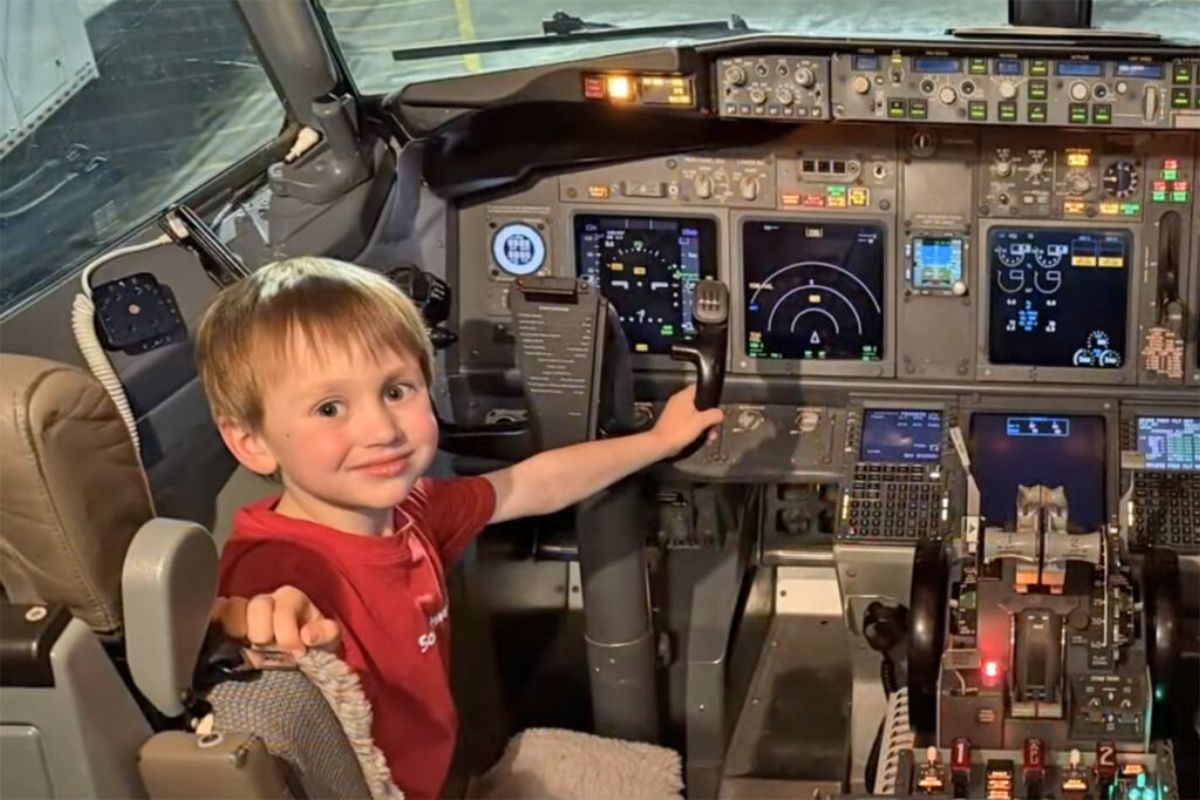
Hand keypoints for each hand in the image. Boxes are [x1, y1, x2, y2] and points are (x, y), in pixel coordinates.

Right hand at [210, 586, 340, 667]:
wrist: (297, 660)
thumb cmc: (312, 646)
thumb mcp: (327, 639)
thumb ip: (326, 633)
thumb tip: (308, 635)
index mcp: (290, 600)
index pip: (284, 607)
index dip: (288, 631)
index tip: (295, 652)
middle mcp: (265, 602)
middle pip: (256, 606)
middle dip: (262, 631)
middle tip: (266, 649)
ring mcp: (242, 612)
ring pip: (230, 608)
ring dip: (235, 628)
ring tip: (242, 647)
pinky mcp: (223, 625)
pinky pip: (212, 616)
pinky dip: (212, 625)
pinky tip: (216, 641)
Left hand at [650, 386, 724, 456]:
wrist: (661, 445)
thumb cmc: (677, 431)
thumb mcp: (702, 421)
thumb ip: (714, 415)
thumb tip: (720, 413)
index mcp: (684, 396)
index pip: (699, 387)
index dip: (709, 395)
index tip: (715, 404)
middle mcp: (678, 402)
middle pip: (700, 405)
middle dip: (709, 418)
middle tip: (713, 426)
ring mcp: (675, 413)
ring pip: (696, 416)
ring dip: (704, 426)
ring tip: (708, 436)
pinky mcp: (674, 423)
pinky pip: (689, 424)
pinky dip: (696, 430)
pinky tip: (700, 439)